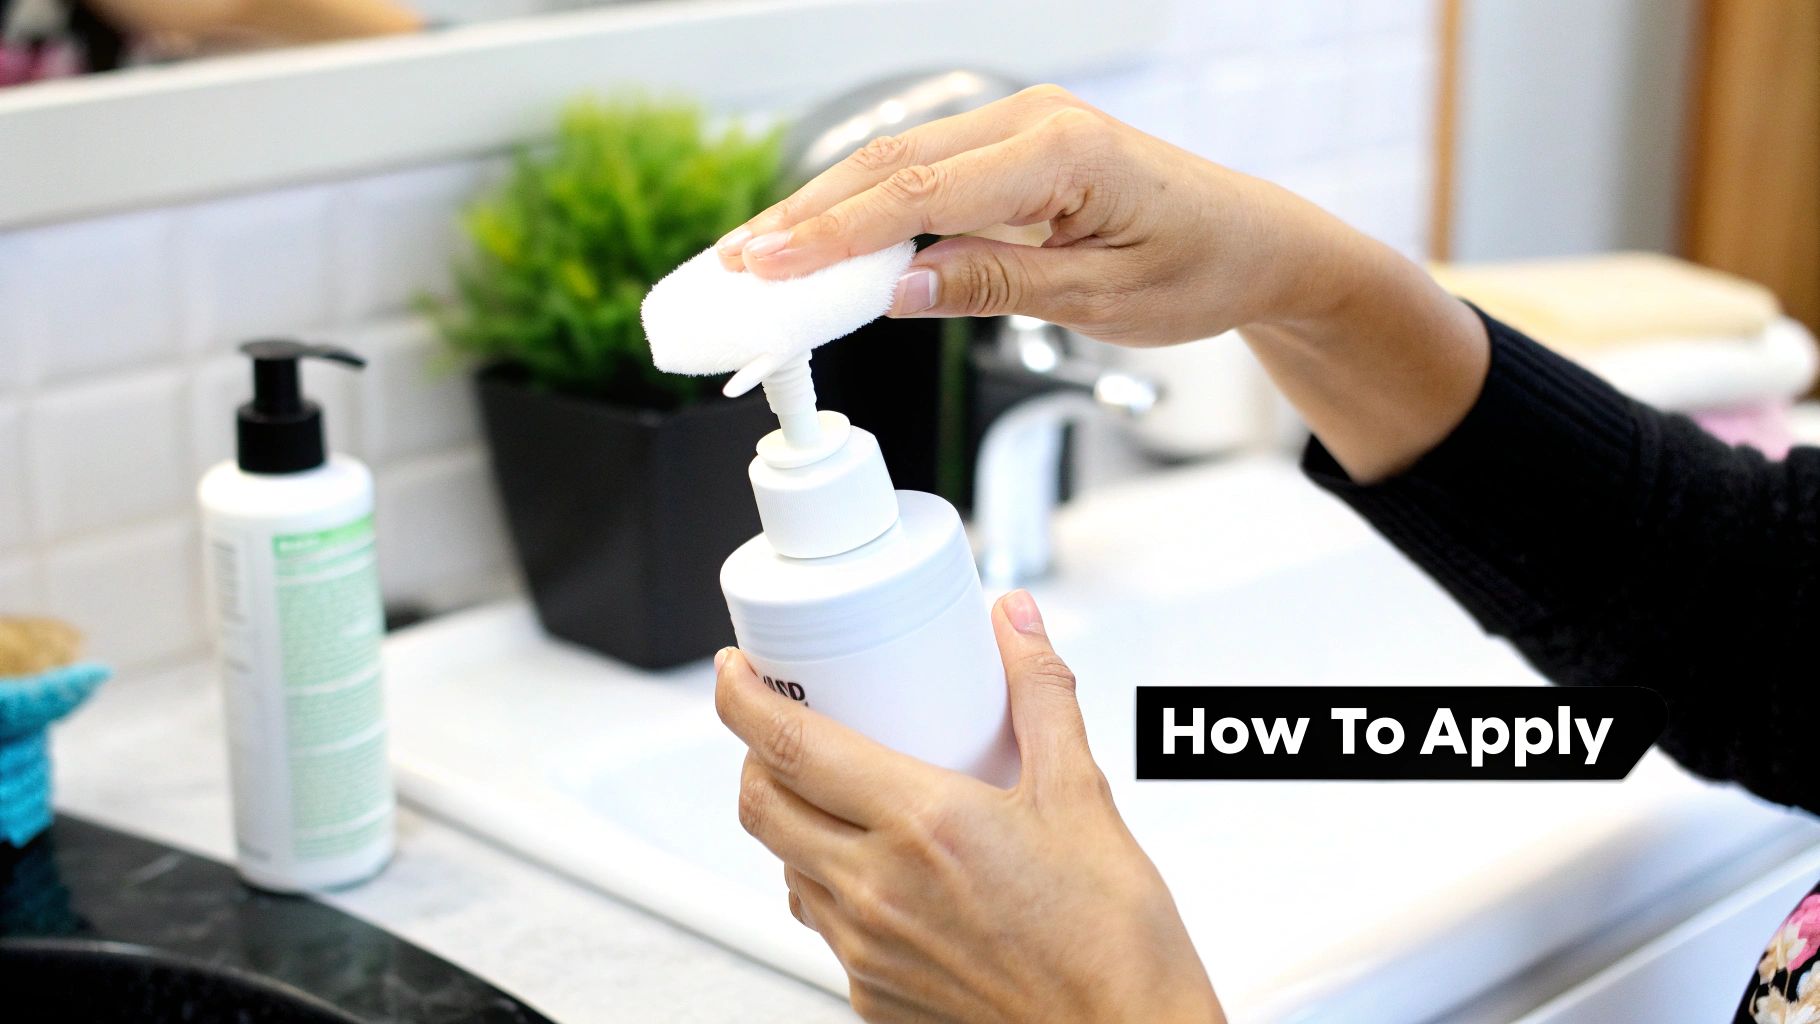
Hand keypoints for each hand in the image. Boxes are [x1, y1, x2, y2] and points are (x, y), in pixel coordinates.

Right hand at [715, 83, 1488, 482]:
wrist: (1254, 244)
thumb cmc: (1199, 265)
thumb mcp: (1102, 298)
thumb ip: (995, 286)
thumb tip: (897, 289)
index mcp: (1060, 151)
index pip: (918, 192)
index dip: (831, 233)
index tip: (766, 265)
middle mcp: (1033, 123)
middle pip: (890, 166)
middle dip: (804, 217)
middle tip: (733, 265)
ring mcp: (1020, 131)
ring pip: (897, 166)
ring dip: (825, 212)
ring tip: (758, 257)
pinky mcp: (1013, 155)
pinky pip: (925, 177)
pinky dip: (868, 211)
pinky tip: (825, 244)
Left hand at [715, 589, 1222, 1022]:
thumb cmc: (1111, 941)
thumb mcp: (1081, 795)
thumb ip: (1040, 694)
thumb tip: (1014, 623)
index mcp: (923, 826)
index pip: (788, 747)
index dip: (743, 698)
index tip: (738, 670)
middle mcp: (878, 891)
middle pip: (761, 806)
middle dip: (753, 754)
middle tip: (779, 721)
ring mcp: (868, 951)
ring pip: (785, 867)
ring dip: (790, 821)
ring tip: (832, 791)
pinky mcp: (873, 996)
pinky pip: (822, 924)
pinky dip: (826, 882)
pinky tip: (876, 866)